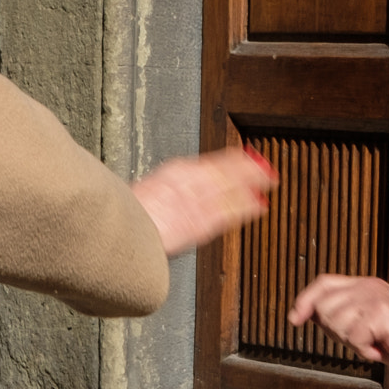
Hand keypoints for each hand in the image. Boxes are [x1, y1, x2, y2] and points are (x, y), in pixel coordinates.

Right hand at [131, 147, 276, 257]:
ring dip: (251, 181)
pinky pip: (228, 211)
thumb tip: (156, 198)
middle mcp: (185, 183)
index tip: (238, 157)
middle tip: (263, 165)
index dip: (225, 160)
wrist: (119, 230)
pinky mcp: (200, 221)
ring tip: (270, 179)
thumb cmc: (124, 217)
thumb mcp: (139, 196)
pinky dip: (245, 207)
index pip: (205, 165)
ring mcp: (194, 201)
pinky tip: (259, 204)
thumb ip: (157, 195)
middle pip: (222, 171)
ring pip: (229, 186)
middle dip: (244, 167)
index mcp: (170, 174)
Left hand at [288, 274, 388, 381]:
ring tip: (373, 342)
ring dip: (352, 342)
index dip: (305, 300)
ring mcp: (375, 297)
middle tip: (362, 339)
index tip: (294, 319)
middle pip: (324, 307)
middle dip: (336, 332)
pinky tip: (381, 348)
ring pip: (336, 323)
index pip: (323, 283)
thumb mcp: (363, 325)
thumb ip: (339, 316)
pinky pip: (354, 337)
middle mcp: (367, 285)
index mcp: (363, 285)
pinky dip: (365, 350)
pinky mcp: (381, 312)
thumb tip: (307, 315)